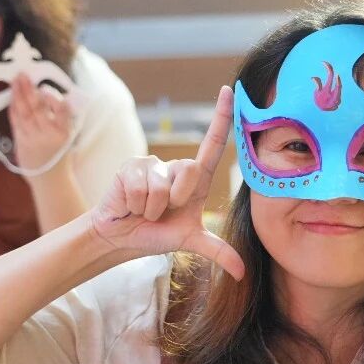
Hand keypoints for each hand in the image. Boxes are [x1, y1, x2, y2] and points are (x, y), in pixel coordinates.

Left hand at [8, 73, 73, 170]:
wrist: (49, 177)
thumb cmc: (58, 152)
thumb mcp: (67, 134)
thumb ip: (59, 116)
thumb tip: (45, 93)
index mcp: (64, 131)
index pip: (62, 111)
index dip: (53, 99)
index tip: (46, 89)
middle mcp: (49, 134)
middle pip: (38, 109)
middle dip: (29, 90)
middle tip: (24, 75)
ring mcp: (33, 137)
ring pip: (24, 112)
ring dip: (18, 95)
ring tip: (16, 81)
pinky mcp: (21, 140)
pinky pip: (16, 120)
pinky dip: (13, 107)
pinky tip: (12, 97)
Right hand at [89, 86, 244, 280]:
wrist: (121, 238)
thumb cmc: (155, 234)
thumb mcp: (190, 242)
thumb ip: (218, 251)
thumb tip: (242, 272)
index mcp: (194, 179)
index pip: (213, 144)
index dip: (222, 118)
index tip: (230, 91)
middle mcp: (175, 167)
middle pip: (190, 171)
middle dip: (177, 199)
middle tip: (163, 211)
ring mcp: (152, 164)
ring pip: (163, 185)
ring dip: (154, 207)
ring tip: (144, 209)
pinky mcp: (130, 166)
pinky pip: (142, 187)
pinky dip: (137, 204)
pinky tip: (130, 204)